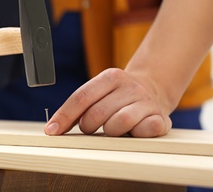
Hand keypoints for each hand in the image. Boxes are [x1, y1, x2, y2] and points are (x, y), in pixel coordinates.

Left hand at [44, 68, 173, 136]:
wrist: (153, 89)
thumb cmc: (118, 96)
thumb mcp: (100, 92)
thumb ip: (79, 105)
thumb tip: (53, 128)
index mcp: (110, 77)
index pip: (81, 98)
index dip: (64, 116)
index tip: (51, 131)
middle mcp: (129, 86)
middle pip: (96, 114)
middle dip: (87, 126)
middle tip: (92, 127)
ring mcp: (146, 102)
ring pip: (117, 124)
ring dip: (109, 132)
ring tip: (113, 128)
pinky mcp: (160, 118)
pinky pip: (142, 131)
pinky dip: (134, 135)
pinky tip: (133, 131)